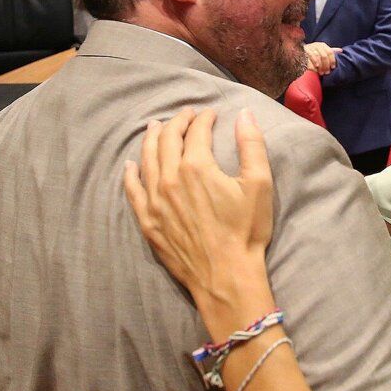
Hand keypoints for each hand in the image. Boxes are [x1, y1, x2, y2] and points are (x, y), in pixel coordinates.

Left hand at [123, 109, 275, 339]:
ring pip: (147, 159)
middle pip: (167, 140)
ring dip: (151, 139)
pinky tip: (131, 165)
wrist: (226, 275)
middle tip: (186, 116)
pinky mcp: (147, 221)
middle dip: (177, 122)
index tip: (210, 114)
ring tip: (155, 127)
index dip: (204, 119)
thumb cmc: (246, 232)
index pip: (196, 132)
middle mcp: (169, 178)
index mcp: (197, 166)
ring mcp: (154, 201)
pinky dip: (131, 173)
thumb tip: (245, 114)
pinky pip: (132, 190)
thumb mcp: (259, 185)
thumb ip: (251, 145)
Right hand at [303, 42, 339, 75]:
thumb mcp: (322, 51)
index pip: (330, 52)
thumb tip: (341, 51)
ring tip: (321, 73)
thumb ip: (330, 51)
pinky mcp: (303, 52)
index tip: (333, 67)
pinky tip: (316, 68)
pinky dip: (314, 64)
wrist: (300, 52)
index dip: (332, 60)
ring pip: (318, 57)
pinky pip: (310, 58)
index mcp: (322, 45)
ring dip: (321, 66)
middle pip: (324, 56)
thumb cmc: (313, 53)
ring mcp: (309, 48)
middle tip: (327, 72)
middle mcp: (316, 45)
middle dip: (326, 65)